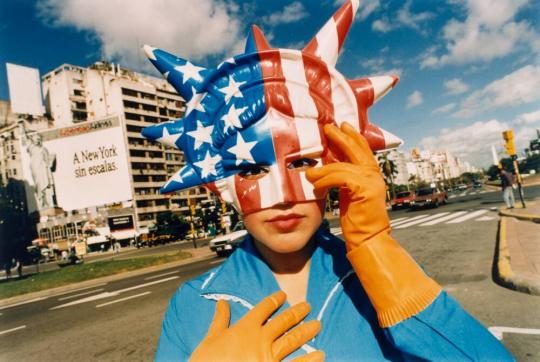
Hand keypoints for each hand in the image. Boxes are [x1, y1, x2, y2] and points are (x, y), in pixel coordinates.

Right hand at [190, 291, 323, 361]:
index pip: (263, 309)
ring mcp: (270, 358)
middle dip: (296, 312)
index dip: (274, 301)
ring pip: (293, 341)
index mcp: (245, 329)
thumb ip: (220, 320)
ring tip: (318, 324)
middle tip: (307, 306)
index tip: (283, 295)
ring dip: (306, 332)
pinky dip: (310, 360)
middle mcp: (261, 340)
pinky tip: (321, 354)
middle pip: (283, 322)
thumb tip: (222, 302)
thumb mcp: (210, 339)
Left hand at [306, 122, 389, 250]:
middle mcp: (374, 174)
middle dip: (341, 137)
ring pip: (342, 166)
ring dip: (322, 170)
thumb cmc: (356, 219)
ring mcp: (371, 181)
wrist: (368, 239)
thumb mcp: (348, 193)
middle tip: (328, 127)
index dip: (352, 136)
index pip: (362, 149)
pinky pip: (339, 177)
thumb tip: (328, 164)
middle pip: (356, 149)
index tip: (341, 126)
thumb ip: (344, 178)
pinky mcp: (364, 189)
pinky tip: (316, 187)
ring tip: (309, 175)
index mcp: (371, 174)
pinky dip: (324, 180)